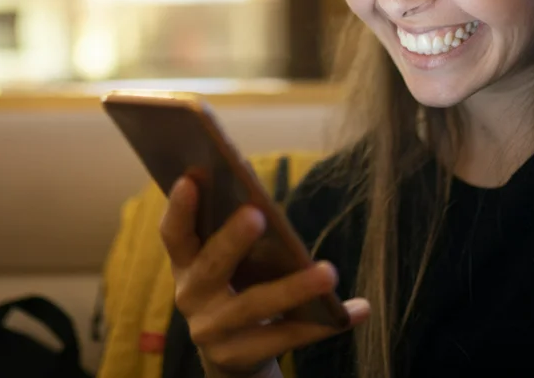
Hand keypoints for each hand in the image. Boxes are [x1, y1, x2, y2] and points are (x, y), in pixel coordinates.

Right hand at [159, 177, 370, 377]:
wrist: (231, 354)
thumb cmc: (233, 288)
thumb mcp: (224, 263)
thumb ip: (232, 235)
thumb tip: (262, 199)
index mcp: (185, 264)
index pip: (174, 235)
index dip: (179, 209)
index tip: (190, 178)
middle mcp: (191, 296)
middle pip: (211, 267)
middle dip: (232, 240)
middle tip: (256, 213)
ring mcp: (212, 331)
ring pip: (255, 306)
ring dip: (294, 288)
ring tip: (329, 272)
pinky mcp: (239, 356)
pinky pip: (288, 337)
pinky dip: (326, 324)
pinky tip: (359, 310)